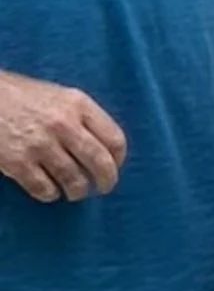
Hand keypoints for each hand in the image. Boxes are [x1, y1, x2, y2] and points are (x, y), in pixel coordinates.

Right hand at [0, 70, 126, 201]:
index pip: (115, 139)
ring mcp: (40, 144)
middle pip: (101, 164)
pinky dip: (50, 194)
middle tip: (102, 188)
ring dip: (78, 191)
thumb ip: (82, 117)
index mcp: (77, 104)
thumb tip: (105, 149)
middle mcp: (63, 124)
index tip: (114, 165)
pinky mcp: (17, 162)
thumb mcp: (57, 95)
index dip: (118, 159)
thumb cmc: (20, 96)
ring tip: (74, 191)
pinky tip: (49, 190)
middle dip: (107, 181)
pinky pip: (45, 189)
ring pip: (74, 180)